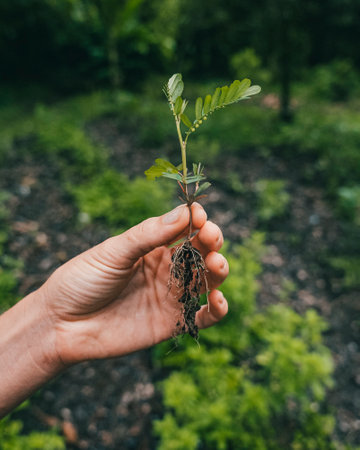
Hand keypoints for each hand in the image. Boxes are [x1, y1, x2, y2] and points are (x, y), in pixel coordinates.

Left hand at [41, 203, 228, 364]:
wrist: (61, 324)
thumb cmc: (82, 280)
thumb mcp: (114, 252)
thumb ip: (148, 234)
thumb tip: (185, 211)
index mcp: (151, 247)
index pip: (184, 229)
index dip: (196, 221)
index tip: (199, 216)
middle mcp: (166, 269)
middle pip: (201, 252)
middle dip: (211, 242)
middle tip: (210, 239)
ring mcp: (170, 296)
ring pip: (207, 281)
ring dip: (218, 270)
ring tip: (215, 264)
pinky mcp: (172, 323)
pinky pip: (203, 316)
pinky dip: (217, 309)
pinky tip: (217, 299)